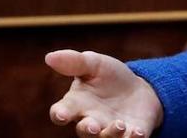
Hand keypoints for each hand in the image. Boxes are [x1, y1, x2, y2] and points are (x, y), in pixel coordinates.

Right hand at [45, 50, 162, 136]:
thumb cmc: (108, 77)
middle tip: (93, 126)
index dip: (60, 114)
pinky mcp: (131, 134)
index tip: (62, 114)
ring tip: (119, 124)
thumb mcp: (94, 64)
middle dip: (87, 130)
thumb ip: (74, 62)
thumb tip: (50, 56)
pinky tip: (137, 132)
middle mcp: (90, 121)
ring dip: (111, 134)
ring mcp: (110, 130)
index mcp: (76, 104)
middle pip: (84, 131)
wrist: (137, 88)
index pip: (61, 112)